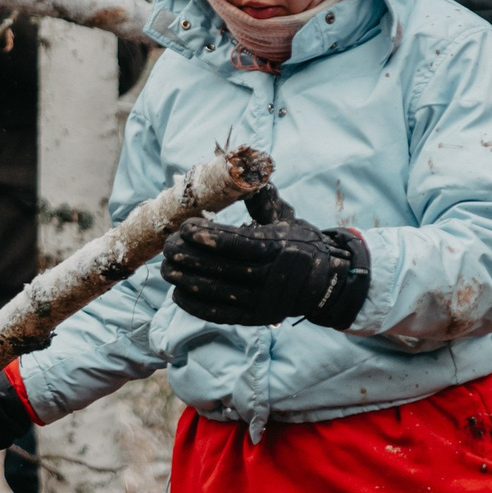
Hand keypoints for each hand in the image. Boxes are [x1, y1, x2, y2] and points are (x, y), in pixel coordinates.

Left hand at [163, 212, 369, 328]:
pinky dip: (196, 305)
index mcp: (278, 248)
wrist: (326, 282)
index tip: (185, 227)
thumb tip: (248, 174)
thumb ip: (264, 200)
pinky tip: (178, 292)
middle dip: (189, 257)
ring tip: (166, 268)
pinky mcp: (254, 318)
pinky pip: (220, 314)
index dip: (207, 236)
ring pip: (217, 292)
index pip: (236, 243)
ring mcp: (262, 301)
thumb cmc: (299, 244)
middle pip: (221, 268)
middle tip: (168, 246)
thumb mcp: (287, 218)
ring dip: (186, 281)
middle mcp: (270, 277)